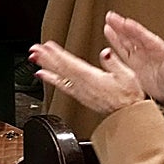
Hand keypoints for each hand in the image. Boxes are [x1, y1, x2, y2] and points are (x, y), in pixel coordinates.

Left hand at [29, 40, 144, 115]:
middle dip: (46, 58)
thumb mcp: (128, 76)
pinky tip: (42, 74)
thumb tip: (106, 52)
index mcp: (92, 78)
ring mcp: (80, 91)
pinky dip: (50, 79)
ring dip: (45, 66)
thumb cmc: (130, 97)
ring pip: (59, 76)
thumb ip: (114, 63)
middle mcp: (83, 85)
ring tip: (34, 57)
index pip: (71, 63)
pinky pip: (62, 86)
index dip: (58, 54)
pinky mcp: (80, 96)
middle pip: (61, 68)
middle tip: (34, 49)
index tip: (47, 46)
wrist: (128, 117)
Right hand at [103, 12, 163, 104]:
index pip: (146, 38)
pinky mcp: (134, 62)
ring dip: (117, 29)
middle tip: (112, 16)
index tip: (127, 22)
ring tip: (108, 19)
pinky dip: (115, 41)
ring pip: (127, 40)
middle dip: (122, 26)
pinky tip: (109, 31)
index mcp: (160, 50)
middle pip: (134, 35)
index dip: (136, 30)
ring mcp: (141, 55)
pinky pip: (123, 50)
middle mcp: (149, 50)